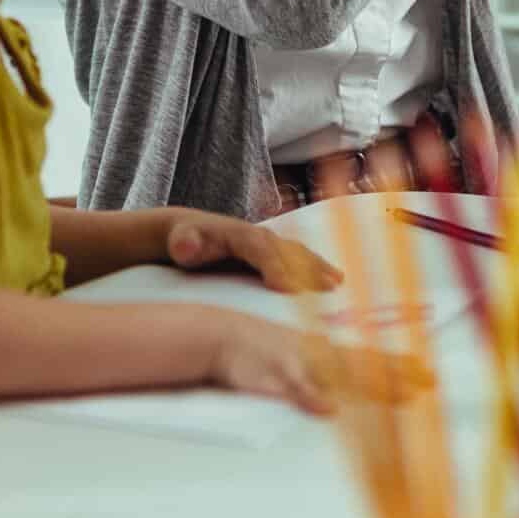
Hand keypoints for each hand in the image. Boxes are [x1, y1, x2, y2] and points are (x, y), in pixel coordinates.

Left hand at [161, 208, 341, 294]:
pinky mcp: (275, 254)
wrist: (190, 231)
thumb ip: (184, 243)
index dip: (274, 266)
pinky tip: (335, 280)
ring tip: (337, 283)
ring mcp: (270, 243)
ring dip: (318, 267)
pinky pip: (300, 259)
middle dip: (307, 267)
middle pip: (286, 250)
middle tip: (328, 286)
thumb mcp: (180, 241)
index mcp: (238, 233)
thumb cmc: (185, 241)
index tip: (287, 287)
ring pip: (298, 253)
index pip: (259, 249)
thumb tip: (187, 246)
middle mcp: (259, 235)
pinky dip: (317, 268)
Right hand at [207, 314, 428, 415]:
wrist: (220, 334)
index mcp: (322, 353)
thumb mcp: (291, 361)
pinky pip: (295, 387)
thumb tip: (341, 396)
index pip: (367, 360)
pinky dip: (311, 397)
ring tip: (401, 393)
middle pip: (363, 366)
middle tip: (428, 381)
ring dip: (369, 383)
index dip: (396, 367)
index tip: (426, 373)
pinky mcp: (274, 375)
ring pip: (339, 375)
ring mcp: (298, 363)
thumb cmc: (257, 351)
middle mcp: (317, 355)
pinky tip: (328, 409)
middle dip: (396, 374)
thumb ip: (317, 377)